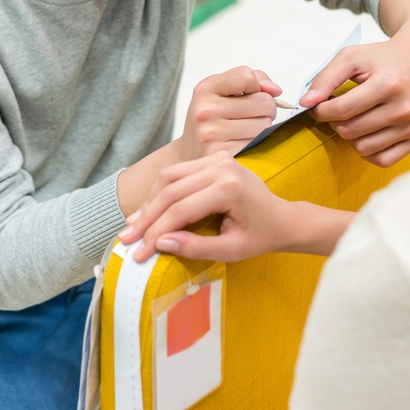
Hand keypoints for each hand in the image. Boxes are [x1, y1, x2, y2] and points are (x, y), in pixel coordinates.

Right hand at [120, 152, 353, 262]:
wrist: (282, 218)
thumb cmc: (261, 236)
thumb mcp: (231, 250)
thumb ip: (197, 247)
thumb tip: (161, 243)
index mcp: (228, 187)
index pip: (181, 209)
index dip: (156, 232)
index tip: (139, 252)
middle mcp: (221, 166)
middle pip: (170, 190)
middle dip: (146, 218)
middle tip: (127, 239)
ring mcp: (217, 158)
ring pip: (169, 177)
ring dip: (149, 202)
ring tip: (133, 225)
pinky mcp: (213, 158)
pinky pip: (178, 173)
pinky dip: (160, 191)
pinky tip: (148, 210)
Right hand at [176, 67, 280, 159]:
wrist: (191, 154)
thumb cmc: (214, 119)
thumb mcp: (224, 92)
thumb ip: (254, 80)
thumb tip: (276, 90)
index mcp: (206, 88)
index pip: (247, 76)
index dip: (256, 86)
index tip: (248, 95)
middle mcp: (206, 109)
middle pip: (263, 101)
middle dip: (266, 109)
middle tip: (252, 116)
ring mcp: (212, 133)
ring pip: (265, 124)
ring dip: (263, 128)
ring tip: (246, 130)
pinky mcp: (222, 154)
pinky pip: (258, 143)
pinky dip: (256, 143)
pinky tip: (242, 143)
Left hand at [298, 19, 409, 167]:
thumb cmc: (382, 58)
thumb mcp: (351, 57)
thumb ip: (325, 78)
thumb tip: (305, 103)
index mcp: (389, 84)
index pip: (341, 110)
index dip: (320, 111)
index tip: (316, 105)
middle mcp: (405, 108)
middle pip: (350, 131)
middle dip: (334, 121)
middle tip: (336, 108)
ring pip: (363, 148)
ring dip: (350, 136)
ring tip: (352, 117)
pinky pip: (383, 160)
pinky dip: (367, 150)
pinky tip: (365, 132)